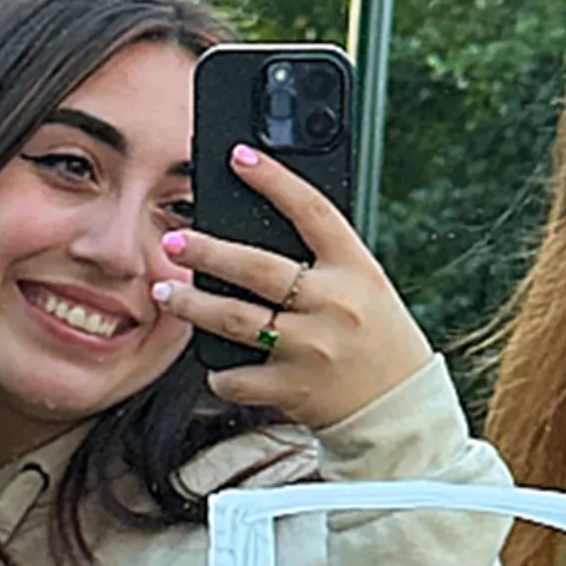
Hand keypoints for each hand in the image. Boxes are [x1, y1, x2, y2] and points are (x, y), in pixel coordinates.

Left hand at [153, 145, 432, 429]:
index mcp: (355, 269)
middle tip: (175, 241)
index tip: (239, 157)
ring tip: (165, 291)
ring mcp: (312, 348)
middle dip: (207, 251)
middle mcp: (334, 305)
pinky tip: (212, 362)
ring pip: (232, 320)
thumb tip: (252, 230)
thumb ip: (321, 261)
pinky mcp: (292, 388)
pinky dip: (218, 370)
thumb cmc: (376, 338)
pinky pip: (236, 376)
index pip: (312, 212)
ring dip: (190, 304)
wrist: (400, 409)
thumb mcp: (364, 287)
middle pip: (256, 268)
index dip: (274, 180)